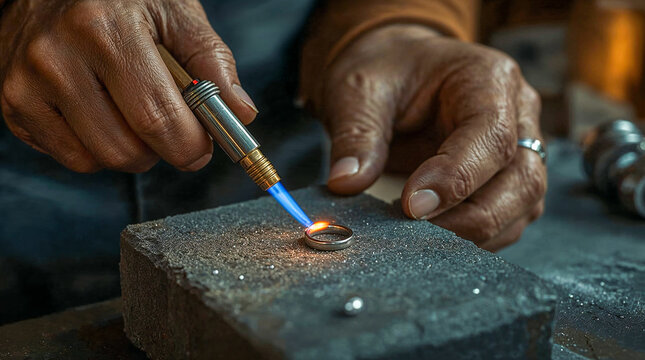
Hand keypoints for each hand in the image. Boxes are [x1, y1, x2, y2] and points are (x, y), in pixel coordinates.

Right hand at [0, 0, 257, 172]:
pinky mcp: (14, 106)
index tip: (204, 146)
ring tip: (134, 113)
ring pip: (100, 160)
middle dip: (164, 151)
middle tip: (173, 129)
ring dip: (132, 151)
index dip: (191, 146)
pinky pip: (72, 158)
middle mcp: (58, 59)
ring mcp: (27, 85)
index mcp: (105, 30)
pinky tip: (103, 113)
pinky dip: (99, 148)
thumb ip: (211, 61)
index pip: (158, 119)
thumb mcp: (173, 11)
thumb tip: (240, 113)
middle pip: (128, 151)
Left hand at [314, 24, 545, 250]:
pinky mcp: (507, 180)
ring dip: (474, 233)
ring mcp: (520, 149)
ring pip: (521, 206)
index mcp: (487, 78)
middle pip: (522, 179)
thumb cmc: (383, 73)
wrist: (392, 74)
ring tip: (418, 237)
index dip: (456, 178)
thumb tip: (345, 184)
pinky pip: (507, 220)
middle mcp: (517, 113)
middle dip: (471, 217)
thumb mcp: (358, 91)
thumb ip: (356, 135)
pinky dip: (473, 237)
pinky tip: (433, 238)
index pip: (491, 136)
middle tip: (414, 231)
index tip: (411, 207)